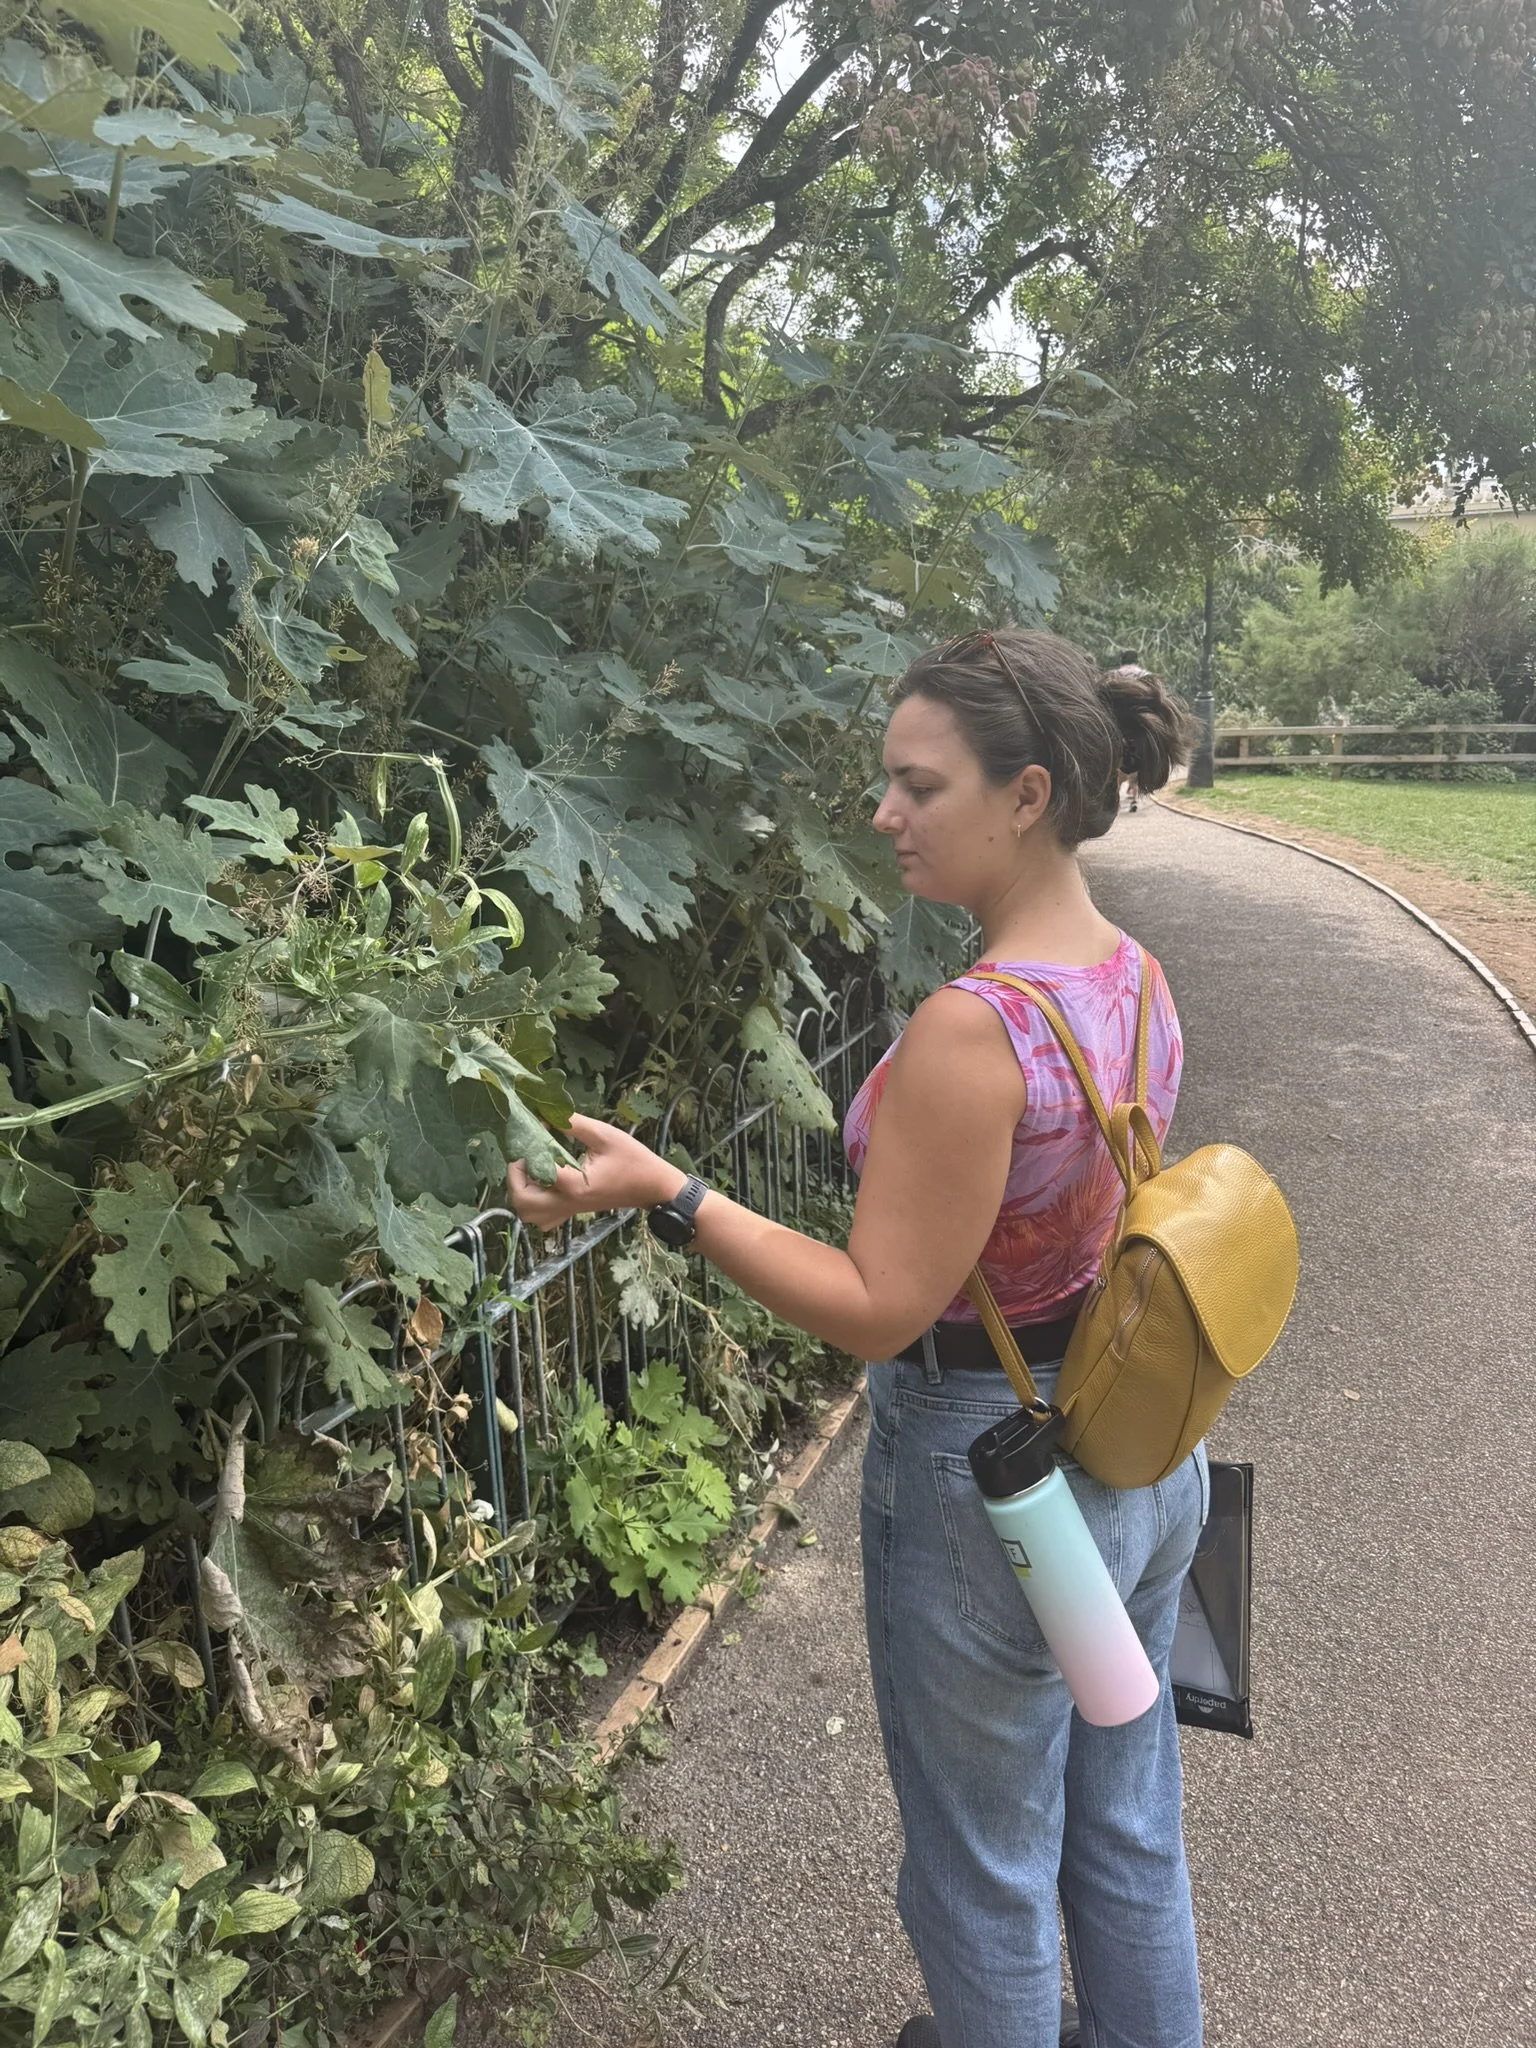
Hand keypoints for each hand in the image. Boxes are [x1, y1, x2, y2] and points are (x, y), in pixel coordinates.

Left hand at [505, 1113, 685, 1230]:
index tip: (536, 1129)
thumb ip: (573, 1124)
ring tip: (531, 1169)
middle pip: (522, 1202)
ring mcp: (569, 1211)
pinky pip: (542, 1218)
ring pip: (528, 1215)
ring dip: (521, 1192)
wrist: (653, 1186)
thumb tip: (546, 1114)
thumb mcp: (605, 1135)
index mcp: (574, 1184)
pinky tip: (542, 1183)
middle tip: (522, 1157)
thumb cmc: (633, 1160)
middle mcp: (567, 1202)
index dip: (530, 1148)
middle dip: (514, 1178)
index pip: (537, 1169)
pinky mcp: (572, 1213)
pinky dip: (533, 1204)